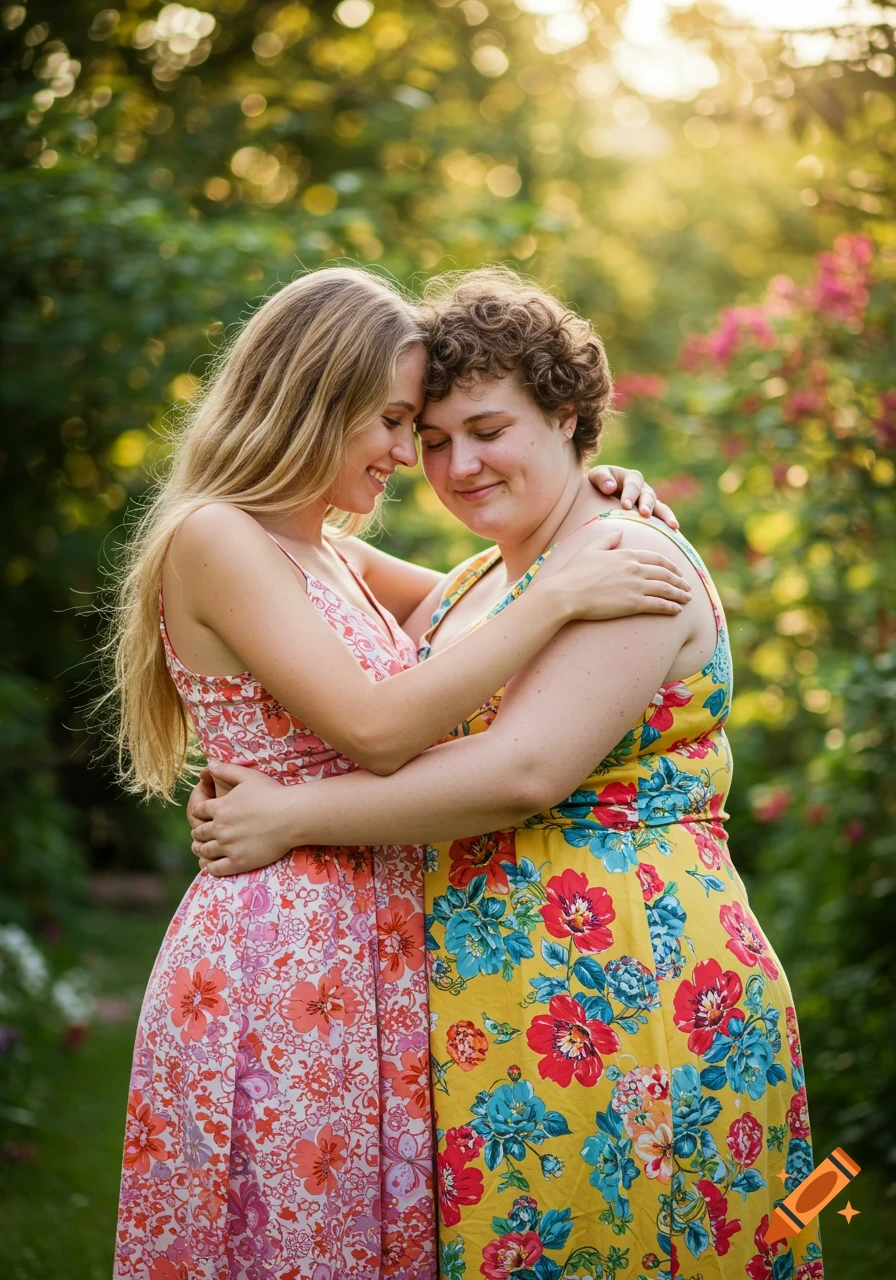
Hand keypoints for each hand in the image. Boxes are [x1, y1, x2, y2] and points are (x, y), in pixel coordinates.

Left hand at [189, 761, 295, 876]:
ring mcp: (228, 846)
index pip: (198, 812)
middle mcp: (220, 827)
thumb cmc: (273, 794)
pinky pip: (215, 869)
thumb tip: (209, 763)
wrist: (292, 816)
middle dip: (199, 833)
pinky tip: (212, 866)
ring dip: (201, 850)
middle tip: (201, 836)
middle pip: (198, 833)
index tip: (203, 816)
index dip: (199, 813)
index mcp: (219, 807)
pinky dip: (210, 868)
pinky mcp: (238, 862)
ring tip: (202, 850)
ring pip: (204, 851)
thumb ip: (226, 769)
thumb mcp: (248, 776)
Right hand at [551, 527, 690, 619]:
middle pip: (665, 573)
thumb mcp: (590, 550)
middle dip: (680, 580)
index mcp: (626, 554)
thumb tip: (620, 530)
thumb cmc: (574, 572)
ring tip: (688, 599)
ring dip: (680, 594)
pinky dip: (672, 607)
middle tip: (688, 586)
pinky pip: (659, 604)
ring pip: (666, 589)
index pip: (656, 558)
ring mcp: (636, 586)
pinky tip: (678, 610)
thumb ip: (607, 539)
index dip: (670, 565)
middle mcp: (635, 568)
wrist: (567, 593)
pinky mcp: (634, 604)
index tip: (677, 571)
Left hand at [588, 464, 678, 528]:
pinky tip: (675, 533)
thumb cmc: (598, 484)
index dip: (630, 494)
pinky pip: (663, 519)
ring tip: (672, 526)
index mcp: (630, 477)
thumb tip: (610, 487)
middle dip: (647, 505)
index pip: (632, 485)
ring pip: (660, 507)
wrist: (600, 495)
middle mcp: (643, 489)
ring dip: (665, 516)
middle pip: (648, 496)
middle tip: (644, 514)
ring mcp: (649, 502)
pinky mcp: (652, 514)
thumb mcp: (596, 477)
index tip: (626, 506)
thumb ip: (602, 479)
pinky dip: (668, 524)